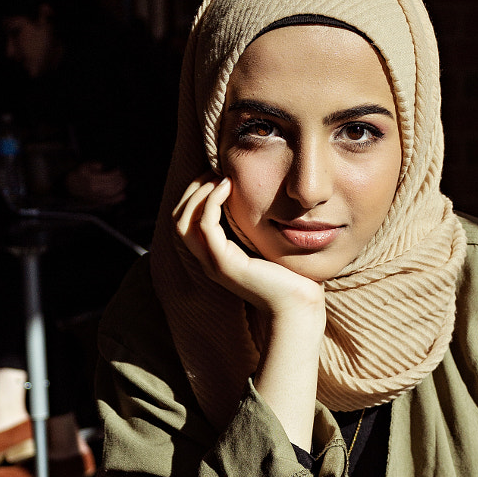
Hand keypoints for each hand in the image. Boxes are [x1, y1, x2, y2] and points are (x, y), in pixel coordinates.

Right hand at [66, 162, 126, 205]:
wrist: (70, 187)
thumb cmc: (78, 175)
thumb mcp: (85, 166)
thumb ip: (95, 165)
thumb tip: (104, 167)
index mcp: (93, 179)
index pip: (110, 176)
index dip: (117, 173)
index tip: (119, 169)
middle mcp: (96, 189)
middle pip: (114, 185)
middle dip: (121, 180)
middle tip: (123, 175)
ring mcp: (97, 197)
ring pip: (113, 193)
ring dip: (121, 187)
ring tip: (124, 182)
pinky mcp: (98, 202)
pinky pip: (110, 201)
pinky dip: (118, 199)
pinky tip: (123, 195)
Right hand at [173, 175, 324, 322]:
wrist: (298, 306)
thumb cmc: (290, 276)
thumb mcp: (266, 243)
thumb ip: (254, 225)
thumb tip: (260, 197)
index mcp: (215, 256)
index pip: (187, 220)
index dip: (195, 194)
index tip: (216, 175)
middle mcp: (208, 260)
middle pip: (179, 218)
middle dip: (192, 190)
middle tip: (213, 171)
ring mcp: (213, 263)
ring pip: (184, 221)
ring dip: (198, 193)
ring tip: (219, 177)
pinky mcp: (224, 264)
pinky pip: (205, 225)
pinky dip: (211, 202)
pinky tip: (227, 187)